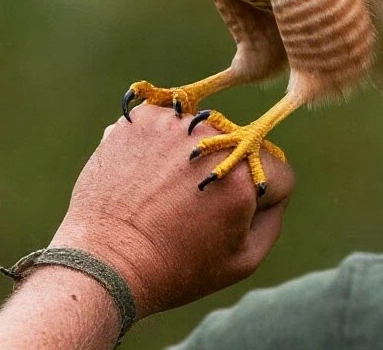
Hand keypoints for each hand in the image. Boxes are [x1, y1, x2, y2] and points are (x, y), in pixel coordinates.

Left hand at [50, 105, 294, 317]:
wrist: (104, 261)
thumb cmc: (176, 267)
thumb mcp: (242, 260)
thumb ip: (273, 217)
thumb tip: (276, 187)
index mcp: (244, 176)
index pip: (278, 170)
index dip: (259, 198)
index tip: (227, 216)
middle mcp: (214, 140)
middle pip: (241, 146)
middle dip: (225, 172)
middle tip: (190, 205)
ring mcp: (176, 123)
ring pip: (202, 132)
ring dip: (191, 153)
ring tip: (163, 190)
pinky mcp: (144, 116)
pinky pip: (168, 121)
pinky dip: (159, 143)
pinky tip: (145, 171)